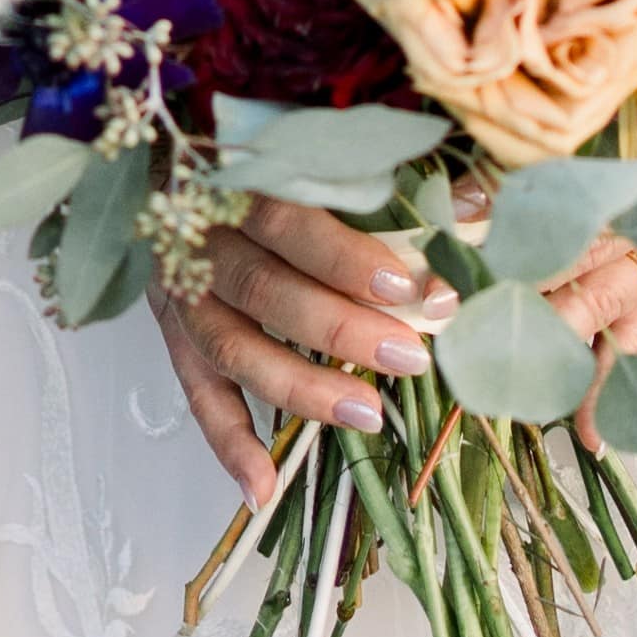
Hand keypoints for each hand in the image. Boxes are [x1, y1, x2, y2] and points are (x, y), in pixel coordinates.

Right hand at [150, 191, 636, 508]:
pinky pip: (198, 396)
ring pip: (235, 347)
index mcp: (234, 179)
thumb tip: (479, 207)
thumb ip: (392, 175)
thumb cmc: (255, 154)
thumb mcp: (312, 146)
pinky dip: (229, 445)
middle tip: (412, 357)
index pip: (291, 221)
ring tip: (368, 415)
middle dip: (341, 329)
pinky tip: (264, 490)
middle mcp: (202, 238)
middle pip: (266, 289)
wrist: (157, 161)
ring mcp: (184, 293)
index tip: (413, 287)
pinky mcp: (174, 336)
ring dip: (300, 388)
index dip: (349, 257)